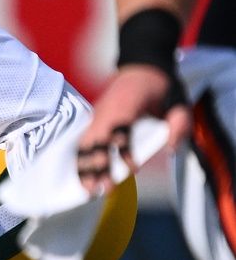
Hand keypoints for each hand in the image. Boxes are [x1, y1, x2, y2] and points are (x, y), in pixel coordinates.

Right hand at [77, 65, 187, 193]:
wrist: (143, 68)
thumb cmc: (161, 86)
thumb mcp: (178, 101)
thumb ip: (179, 124)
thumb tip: (169, 149)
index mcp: (126, 104)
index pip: (121, 131)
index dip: (124, 152)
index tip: (134, 170)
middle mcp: (106, 111)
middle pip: (95, 141)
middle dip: (97, 167)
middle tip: (102, 189)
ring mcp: (97, 116)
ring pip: (85, 144)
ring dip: (84, 168)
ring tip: (88, 190)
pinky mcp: (94, 122)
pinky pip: (83, 143)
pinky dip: (81, 161)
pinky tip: (82, 177)